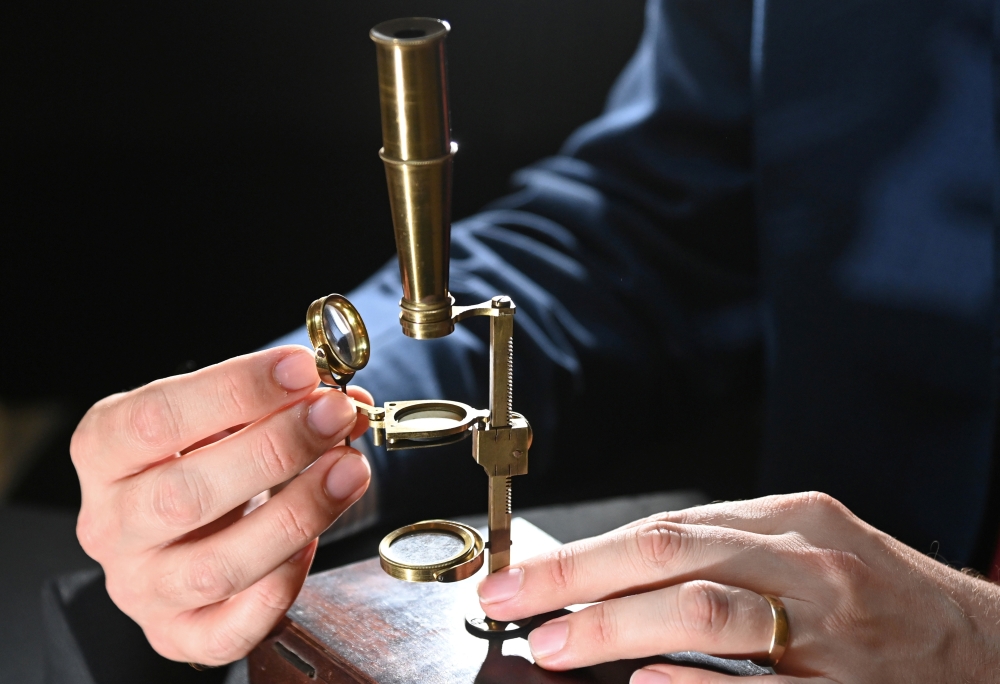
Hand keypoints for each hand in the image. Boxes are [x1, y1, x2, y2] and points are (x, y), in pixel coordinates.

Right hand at [71, 345, 372, 664]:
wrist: (176, 530)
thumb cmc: (199, 459)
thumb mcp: (221, 415)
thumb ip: (276, 401)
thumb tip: (347, 402)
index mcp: (103, 452)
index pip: (157, 418)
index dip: (235, 390)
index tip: (301, 369)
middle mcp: (111, 524)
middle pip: (186, 495)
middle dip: (276, 449)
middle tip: (334, 416)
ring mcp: (141, 587)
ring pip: (216, 566)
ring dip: (296, 513)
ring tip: (348, 470)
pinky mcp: (177, 633)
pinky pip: (230, 629)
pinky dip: (281, 586)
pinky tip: (314, 543)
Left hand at [477, 492, 999, 682]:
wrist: (986, 649)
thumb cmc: (881, 599)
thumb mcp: (808, 550)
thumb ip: (723, 552)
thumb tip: (617, 571)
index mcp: (793, 520)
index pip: (666, 527)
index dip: (583, 552)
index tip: (522, 574)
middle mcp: (810, 564)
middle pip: (671, 554)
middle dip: (576, 576)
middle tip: (511, 601)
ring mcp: (833, 632)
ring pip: (706, 610)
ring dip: (614, 627)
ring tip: (554, 645)